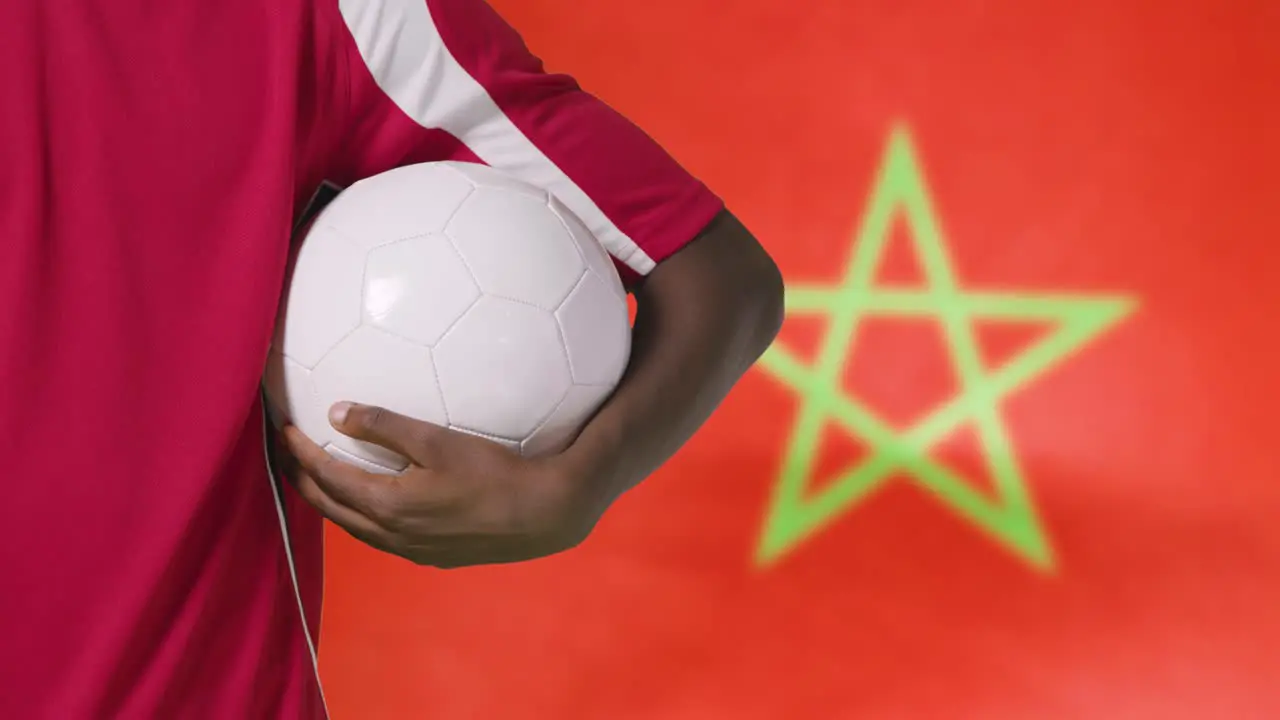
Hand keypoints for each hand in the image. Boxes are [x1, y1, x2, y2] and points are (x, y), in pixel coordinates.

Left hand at [275, 403, 602, 567]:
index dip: (300, 451)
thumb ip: (385, 425)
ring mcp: (410, 550)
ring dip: (329, 501)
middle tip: (285, 455)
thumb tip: (336, 412)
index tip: (284, 428)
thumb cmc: (493, 471)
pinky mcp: (431, 556)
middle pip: (329, 508)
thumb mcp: (437, 440)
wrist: (542, 515)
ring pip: (353, 527)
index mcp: (386, 505)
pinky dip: (360, 516)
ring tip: (316, 479)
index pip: (326, 476)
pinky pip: (379, 537)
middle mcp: (390, 535)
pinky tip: (370, 503)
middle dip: (301, 480)